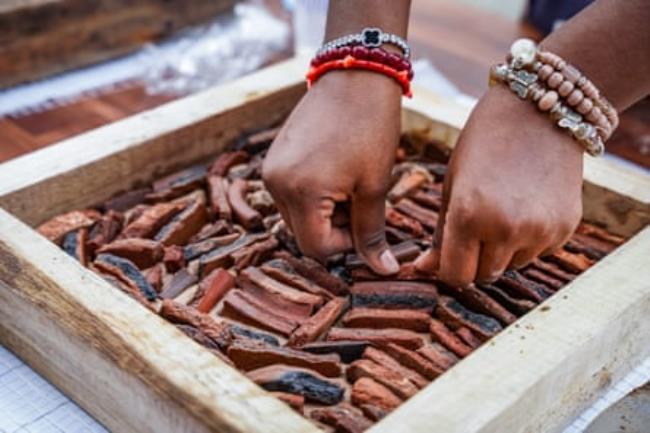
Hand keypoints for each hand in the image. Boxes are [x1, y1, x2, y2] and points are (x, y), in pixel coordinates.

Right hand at [263, 71, 401, 274]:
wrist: (354, 77)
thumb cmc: (370, 128)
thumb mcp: (374, 186)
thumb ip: (373, 233)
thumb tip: (384, 271)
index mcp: (301, 193)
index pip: (316, 248)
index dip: (345, 245)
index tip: (365, 224)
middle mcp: (275, 183)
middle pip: (302, 234)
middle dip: (334, 228)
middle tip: (359, 200)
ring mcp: (271, 169)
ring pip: (296, 216)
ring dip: (323, 213)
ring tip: (347, 185)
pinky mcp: (273, 158)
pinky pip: (290, 194)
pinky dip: (312, 196)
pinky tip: (334, 173)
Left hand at [416, 85, 583, 285]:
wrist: (539, 108)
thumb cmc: (484, 142)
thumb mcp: (453, 184)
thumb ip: (440, 232)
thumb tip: (424, 269)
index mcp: (469, 216)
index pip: (455, 277)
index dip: (448, 270)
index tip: (449, 256)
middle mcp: (506, 229)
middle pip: (484, 275)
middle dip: (475, 259)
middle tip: (476, 224)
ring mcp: (541, 230)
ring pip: (512, 266)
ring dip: (503, 250)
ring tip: (504, 207)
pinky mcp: (566, 226)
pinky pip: (539, 251)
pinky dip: (530, 239)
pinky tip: (528, 203)